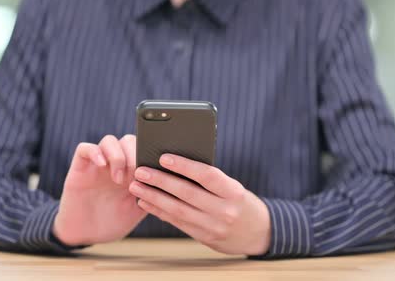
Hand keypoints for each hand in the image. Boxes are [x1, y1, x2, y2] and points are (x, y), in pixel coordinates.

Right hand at [53, 135, 146, 245]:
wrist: (87, 234)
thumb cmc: (115, 221)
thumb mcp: (140, 208)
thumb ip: (152, 191)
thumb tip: (172, 180)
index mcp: (133, 170)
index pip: (145, 147)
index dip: (152, 152)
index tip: (156, 167)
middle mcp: (116, 163)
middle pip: (128, 140)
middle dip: (135, 154)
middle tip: (136, 176)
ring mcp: (98, 164)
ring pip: (109, 141)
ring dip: (117, 156)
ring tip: (119, 179)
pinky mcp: (80, 168)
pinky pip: (84, 149)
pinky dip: (94, 152)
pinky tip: (102, 165)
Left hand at [128, 154, 270, 255]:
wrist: (257, 232)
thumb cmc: (239, 201)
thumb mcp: (232, 187)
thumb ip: (209, 178)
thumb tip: (176, 162)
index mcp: (233, 192)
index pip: (206, 175)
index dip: (184, 166)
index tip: (163, 157)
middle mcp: (224, 210)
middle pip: (187, 193)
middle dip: (160, 181)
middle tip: (140, 171)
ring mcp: (213, 227)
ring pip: (178, 210)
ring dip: (154, 197)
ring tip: (136, 186)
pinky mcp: (204, 237)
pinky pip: (177, 222)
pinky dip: (159, 211)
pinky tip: (145, 202)